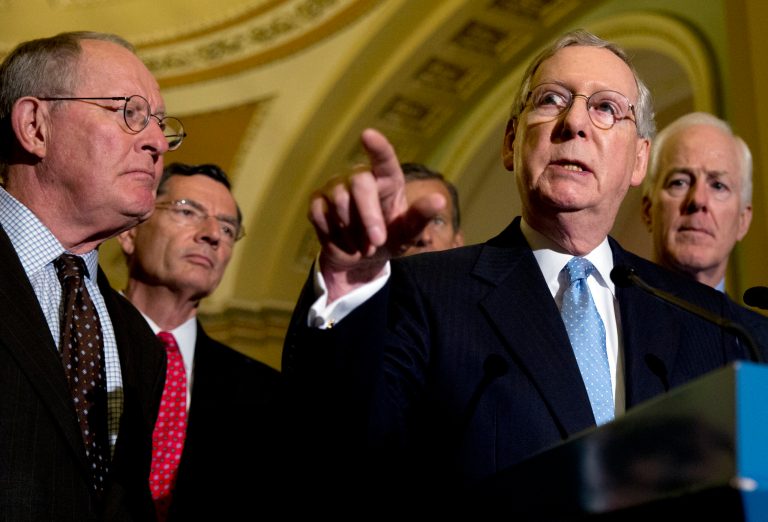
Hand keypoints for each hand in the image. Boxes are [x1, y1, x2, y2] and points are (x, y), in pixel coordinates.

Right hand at [308, 128, 445, 301]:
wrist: (360, 258)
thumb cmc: (390, 238)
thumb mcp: (409, 232)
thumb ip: (421, 216)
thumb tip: (440, 199)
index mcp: (386, 179)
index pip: (383, 158)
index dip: (377, 146)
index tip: (367, 135)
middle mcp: (359, 176)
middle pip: (360, 184)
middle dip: (369, 215)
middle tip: (378, 241)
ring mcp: (335, 187)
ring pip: (340, 203)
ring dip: (354, 232)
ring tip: (364, 246)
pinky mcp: (317, 201)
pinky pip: (321, 215)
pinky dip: (335, 236)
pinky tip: (345, 242)